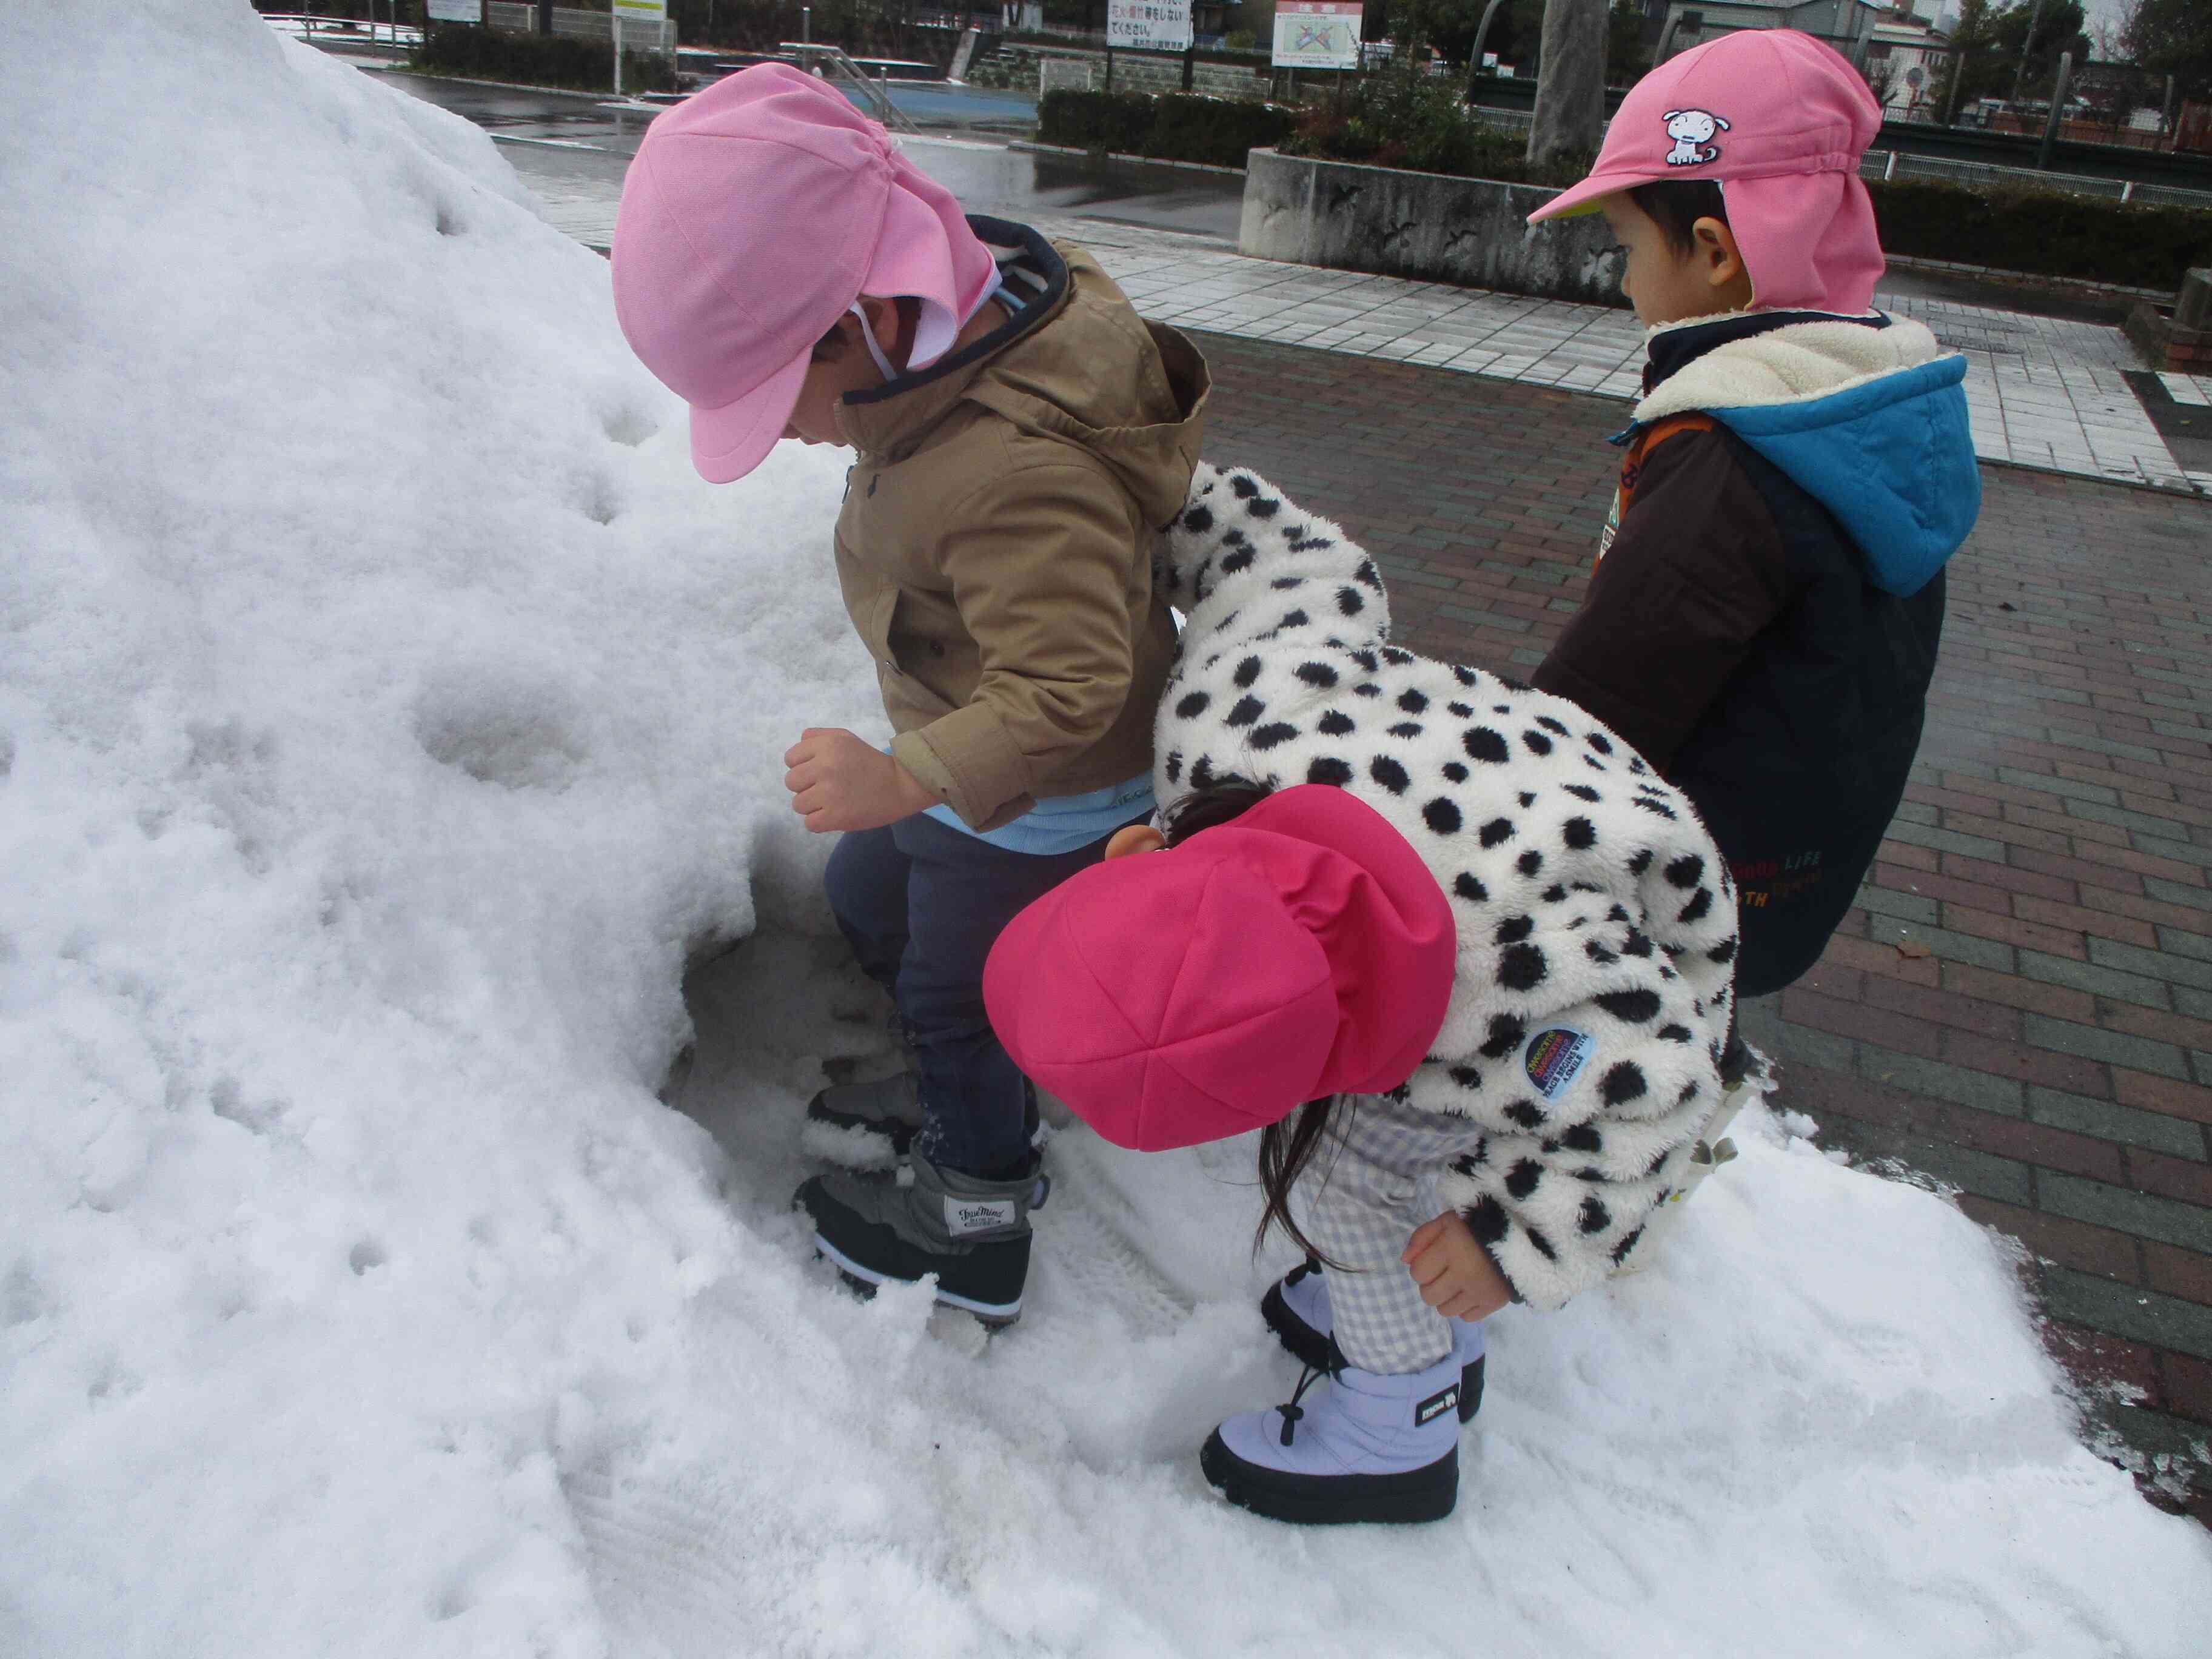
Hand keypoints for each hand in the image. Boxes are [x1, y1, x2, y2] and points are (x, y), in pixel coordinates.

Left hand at [783, 728, 937, 833]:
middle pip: (791, 782)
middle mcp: (825, 767)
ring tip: (832, 802)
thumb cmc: (871, 762)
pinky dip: (820, 822)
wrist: (900, 785)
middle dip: (805, 786)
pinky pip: (809, 824)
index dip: (802, 767)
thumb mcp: (847, 738)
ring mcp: (829, 793)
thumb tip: (799, 741)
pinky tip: (834, 815)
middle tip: (826, 788)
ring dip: (812, 806)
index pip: (790, 759)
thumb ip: (820, 736)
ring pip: (798, 804)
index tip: (818, 772)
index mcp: (826, 745)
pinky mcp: (835, 816)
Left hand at [1403, 1210, 1513, 1321]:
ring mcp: (1479, 1292)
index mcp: (1450, 1249)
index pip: (1417, 1273)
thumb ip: (1422, 1237)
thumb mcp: (1447, 1220)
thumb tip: (1404, 1261)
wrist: (1518, 1235)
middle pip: (1428, 1296)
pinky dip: (1465, 1307)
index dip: (1421, 1267)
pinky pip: (1466, 1317)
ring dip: (1446, 1298)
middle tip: (1444, 1272)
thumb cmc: (1476, 1224)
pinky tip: (1470, 1290)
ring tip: (1457, 1282)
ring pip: (1445, 1311)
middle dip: (1431, 1285)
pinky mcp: (1494, 1303)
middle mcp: (1464, 1274)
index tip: (1434, 1259)